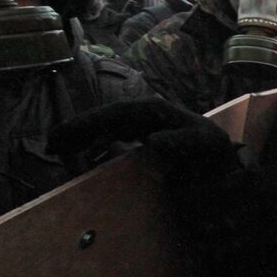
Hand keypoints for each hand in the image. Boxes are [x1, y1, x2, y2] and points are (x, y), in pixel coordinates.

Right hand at [49, 99, 235, 179]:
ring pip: (104, 131)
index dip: (89, 122)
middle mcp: (144, 116)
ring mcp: (140, 129)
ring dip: (82, 140)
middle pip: (104, 120)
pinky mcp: (140, 144)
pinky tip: (82, 163)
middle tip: (53, 145)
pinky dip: (95, 152)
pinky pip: (112, 144)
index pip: (115, 113)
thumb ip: (184, 141)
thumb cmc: (215, 152)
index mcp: (155, 111)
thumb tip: (153, 141)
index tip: (66, 135)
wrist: (223, 165)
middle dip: (78, 130)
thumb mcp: (205, 144)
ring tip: (59, 153)